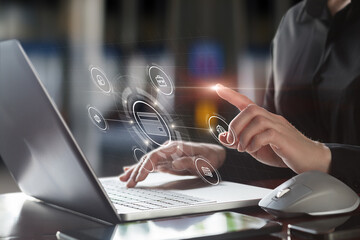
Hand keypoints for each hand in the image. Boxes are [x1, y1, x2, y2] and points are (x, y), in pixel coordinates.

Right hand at [119, 141, 225, 187]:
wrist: (214, 154)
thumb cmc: (209, 158)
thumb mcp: (203, 162)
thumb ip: (189, 161)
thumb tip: (175, 163)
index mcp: (175, 147)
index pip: (155, 156)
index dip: (145, 167)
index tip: (139, 178)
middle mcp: (168, 149)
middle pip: (147, 159)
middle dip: (136, 171)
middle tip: (128, 184)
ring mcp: (166, 154)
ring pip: (147, 162)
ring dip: (135, 171)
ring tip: (123, 179)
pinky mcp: (166, 161)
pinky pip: (151, 165)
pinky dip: (140, 169)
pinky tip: (129, 171)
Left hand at [215, 84, 330, 173]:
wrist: (309, 160)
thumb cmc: (281, 152)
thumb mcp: (254, 148)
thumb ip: (239, 141)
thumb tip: (222, 136)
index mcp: (263, 119)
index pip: (245, 102)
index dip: (231, 94)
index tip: (216, 87)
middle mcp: (271, 118)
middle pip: (249, 109)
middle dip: (235, 125)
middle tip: (233, 141)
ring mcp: (279, 125)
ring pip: (256, 119)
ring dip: (244, 136)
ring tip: (243, 149)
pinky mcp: (284, 137)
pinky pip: (265, 134)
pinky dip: (253, 143)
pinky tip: (252, 150)